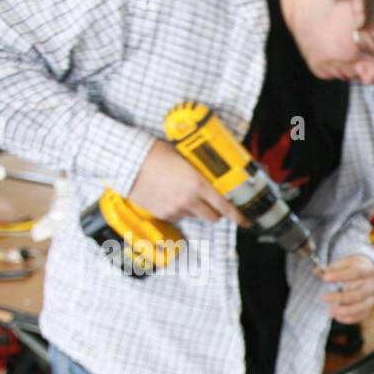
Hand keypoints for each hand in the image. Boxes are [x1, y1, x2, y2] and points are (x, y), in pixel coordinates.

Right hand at [127, 140, 246, 224]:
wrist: (128, 161)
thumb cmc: (155, 153)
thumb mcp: (184, 157)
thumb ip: (200, 170)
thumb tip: (213, 175)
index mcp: (198, 184)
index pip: (225, 206)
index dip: (238, 216)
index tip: (245, 220)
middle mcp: (189, 200)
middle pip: (213, 217)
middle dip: (216, 212)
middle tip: (213, 205)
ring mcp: (175, 209)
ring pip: (194, 215)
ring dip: (194, 209)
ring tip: (182, 192)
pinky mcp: (163, 214)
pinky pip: (178, 216)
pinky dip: (178, 209)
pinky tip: (169, 195)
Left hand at [320, 255, 373, 323]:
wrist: (370, 274)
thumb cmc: (353, 267)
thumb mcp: (346, 262)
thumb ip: (333, 267)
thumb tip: (317, 271)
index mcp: (368, 269)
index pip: (356, 272)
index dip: (340, 275)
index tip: (325, 278)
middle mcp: (373, 285)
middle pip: (359, 293)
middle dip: (341, 297)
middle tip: (323, 298)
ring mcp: (373, 297)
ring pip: (362, 306)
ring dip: (346, 310)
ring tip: (330, 311)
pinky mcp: (370, 307)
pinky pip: (362, 315)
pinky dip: (350, 318)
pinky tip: (337, 317)